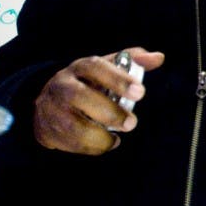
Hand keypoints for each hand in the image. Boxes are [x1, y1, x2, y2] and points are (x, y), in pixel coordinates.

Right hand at [33, 47, 163, 154]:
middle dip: (111, 112)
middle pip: (81, 97)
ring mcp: (52, 109)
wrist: (49, 101)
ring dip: (99, 137)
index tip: (140, 93)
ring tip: (116, 138)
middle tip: (132, 123)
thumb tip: (159, 58)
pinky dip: (91, 148)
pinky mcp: (47, 130)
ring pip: (73, 125)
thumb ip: (133, 61)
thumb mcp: (107, 68)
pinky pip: (70, 143)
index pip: (97, 67)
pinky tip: (105, 144)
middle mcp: (62, 85)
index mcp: (80, 67)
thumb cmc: (87, 83)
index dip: (118, 79)